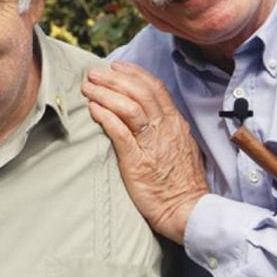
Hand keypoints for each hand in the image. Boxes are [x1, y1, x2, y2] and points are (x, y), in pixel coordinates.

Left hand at [82, 61, 208, 243]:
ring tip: (88, 89)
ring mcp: (152, 144)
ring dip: (106, 94)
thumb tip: (148, 115)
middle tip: (93, 73)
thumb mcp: (180, 147)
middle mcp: (166, 128)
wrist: (188, 210)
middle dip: (113, 79)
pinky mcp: (138, 162)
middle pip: (139, 92)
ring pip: (130, 107)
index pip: (154, 87)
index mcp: (176, 122)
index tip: (115, 66)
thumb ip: (166, 129)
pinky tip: (93, 110)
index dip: (133, 73)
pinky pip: (121, 133)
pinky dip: (106, 117)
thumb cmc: (182, 182)